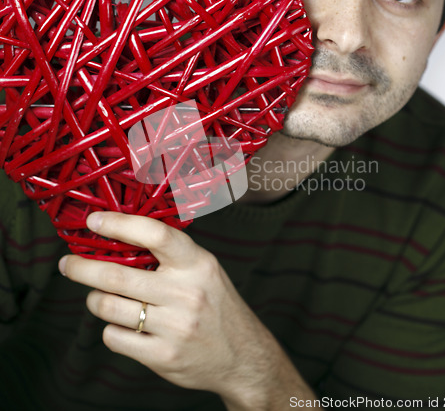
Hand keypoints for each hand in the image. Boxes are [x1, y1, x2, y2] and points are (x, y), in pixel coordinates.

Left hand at [58, 211, 312, 408]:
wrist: (242, 355)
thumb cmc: (218, 305)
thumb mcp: (205, 270)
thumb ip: (172, 255)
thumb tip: (123, 237)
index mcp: (198, 264)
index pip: (155, 235)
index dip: (120, 224)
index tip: (94, 221)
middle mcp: (186, 293)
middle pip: (118, 276)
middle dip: (83, 268)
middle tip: (68, 264)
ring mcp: (175, 327)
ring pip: (110, 308)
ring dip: (96, 300)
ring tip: (98, 297)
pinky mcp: (163, 356)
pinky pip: (115, 337)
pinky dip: (111, 328)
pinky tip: (123, 324)